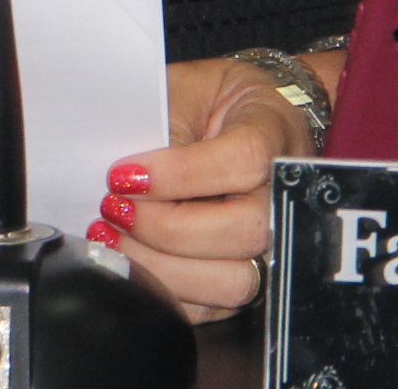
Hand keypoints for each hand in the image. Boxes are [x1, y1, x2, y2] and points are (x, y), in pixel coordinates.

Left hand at [84, 56, 315, 322]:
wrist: (242, 116)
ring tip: (115, 238)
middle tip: (114, 208)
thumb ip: (160, 124)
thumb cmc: (209, 101)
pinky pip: (213, 308)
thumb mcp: (183, 89)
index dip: (180, 173)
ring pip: (232, 280)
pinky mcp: (248, 277)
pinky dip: (166, 291)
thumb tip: (122, 177)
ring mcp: (271, 242)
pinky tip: (132, 261)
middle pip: (244, 231)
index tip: (124, 174)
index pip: (243, 161)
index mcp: (272, 133)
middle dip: (166, 228)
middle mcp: (283, 194)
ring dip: (162, 266)